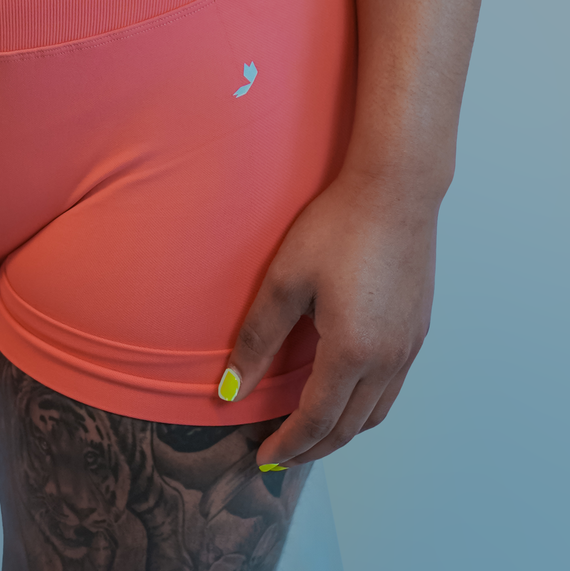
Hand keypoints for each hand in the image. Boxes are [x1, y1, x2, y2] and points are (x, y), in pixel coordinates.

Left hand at [223, 171, 437, 467]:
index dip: (288, 444)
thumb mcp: (285, 280)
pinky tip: (347, 390)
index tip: (264, 457)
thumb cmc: (338, 227)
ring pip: (376, 413)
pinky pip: (393, 388)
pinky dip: (366, 405)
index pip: (316, 420)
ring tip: (311, 430)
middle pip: (349, 427)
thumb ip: (259, 339)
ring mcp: (409, 346)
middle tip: (282, 453)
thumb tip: (230, 390)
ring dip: (343, 430)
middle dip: (314, 447)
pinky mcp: (418, 329)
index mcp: (352, 352)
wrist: (395, 190)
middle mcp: (388, 360)